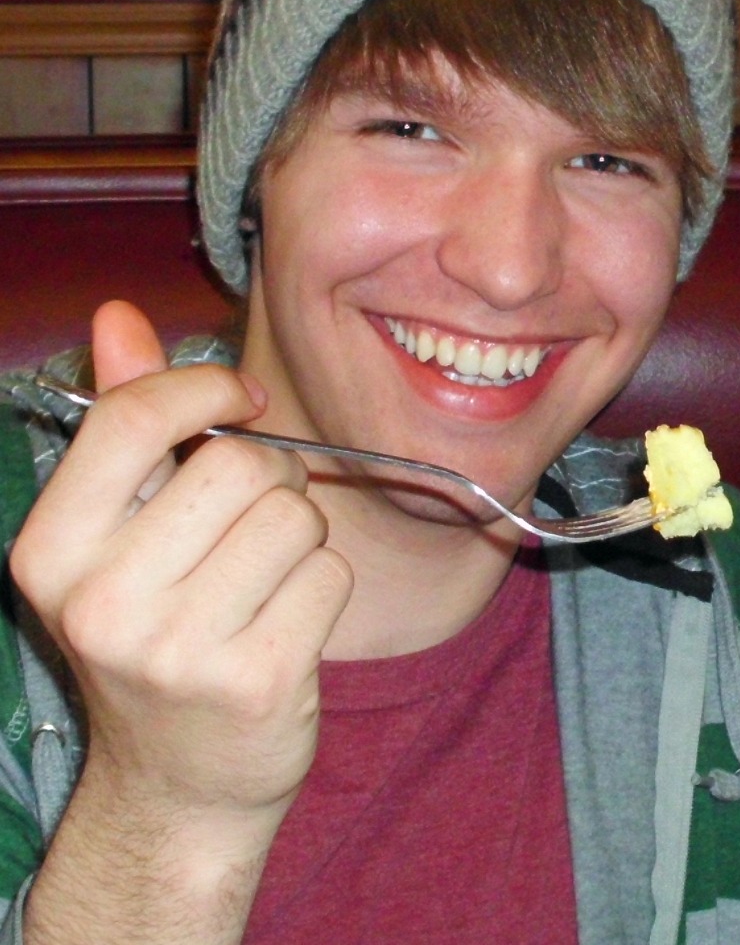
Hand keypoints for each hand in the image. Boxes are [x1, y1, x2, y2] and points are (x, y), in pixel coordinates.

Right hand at [10, 301, 352, 909]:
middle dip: (270, 478)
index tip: (239, 401)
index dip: (204, 389)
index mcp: (49, 553)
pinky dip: (324, 589)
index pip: (131, 419)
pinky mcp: (257, 681)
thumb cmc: (159, 633)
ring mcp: (177, 650)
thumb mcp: (120, 534)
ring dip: (302, 536)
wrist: (179, 785)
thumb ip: (125, 426)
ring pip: (295, 517)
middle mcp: (100, 603)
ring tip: (264, 583)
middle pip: (238, 465)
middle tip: (253, 525)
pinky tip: (286, 627)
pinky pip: (331, 575)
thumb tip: (117, 313)